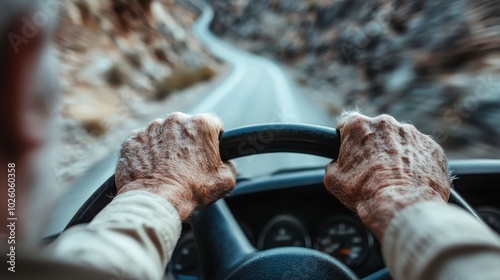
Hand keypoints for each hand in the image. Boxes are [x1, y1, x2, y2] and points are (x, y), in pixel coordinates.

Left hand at [115, 112, 235, 219]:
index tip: (209, 150)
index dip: (213, 138)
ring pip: (163, 133)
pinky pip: (143, 143)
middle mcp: (176, 120)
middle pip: (186, 126)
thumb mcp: (226, 180)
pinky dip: (147, 153)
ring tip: (167, 169)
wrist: (155, 201)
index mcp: (201, 124)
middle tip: (188, 164)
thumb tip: (225, 162)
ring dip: (167, 146)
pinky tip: (151, 170)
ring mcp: (151, 128)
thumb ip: (230, 164)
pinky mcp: (133, 139)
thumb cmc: (191, 190)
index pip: (213, 123)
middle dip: (188, 141)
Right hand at [324, 112, 450, 240]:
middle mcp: (386, 123)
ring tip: (394, 178)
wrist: (402, 207)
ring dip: (396, 154)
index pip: (347, 123)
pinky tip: (410, 181)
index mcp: (359, 126)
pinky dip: (416, 163)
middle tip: (371, 169)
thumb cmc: (365, 192)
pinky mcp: (433, 147)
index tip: (349, 149)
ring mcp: (413, 134)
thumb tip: (337, 165)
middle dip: (373, 146)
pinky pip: (421, 152)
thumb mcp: (333, 180)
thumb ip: (333, 164)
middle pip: (376, 131)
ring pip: (400, 141)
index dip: (346, 137)